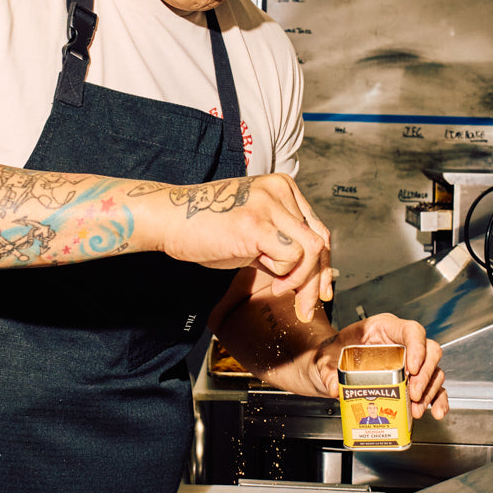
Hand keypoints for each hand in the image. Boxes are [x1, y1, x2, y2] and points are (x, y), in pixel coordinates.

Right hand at [154, 173, 331, 322]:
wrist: (169, 219)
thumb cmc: (205, 228)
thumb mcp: (253, 232)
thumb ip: (281, 243)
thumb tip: (312, 275)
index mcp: (283, 187)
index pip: (318, 229)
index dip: (324, 265)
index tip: (320, 291)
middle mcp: (279, 190)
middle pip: (319, 242)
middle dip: (316, 280)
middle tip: (305, 306)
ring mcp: (268, 204)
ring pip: (310, 251)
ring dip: (297, 279)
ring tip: (276, 287)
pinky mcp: (256, 223)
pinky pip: (291, 256)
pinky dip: (283, 275)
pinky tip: (266, 278)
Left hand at [313, 313, 448, 419]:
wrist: (329, 367)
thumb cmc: (332, 354)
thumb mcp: (324, 359)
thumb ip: (327, 370)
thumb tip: (334, 388)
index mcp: (382, 328)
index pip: (411, 330)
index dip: (417, 347)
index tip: (412, 368)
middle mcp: (400, 342)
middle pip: (429, 351)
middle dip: (425, 375)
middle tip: (412, 395)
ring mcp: (408, 360)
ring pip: (433, 370)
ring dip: (429, 391)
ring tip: (417, 409)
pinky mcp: (410, 379)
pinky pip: (431, 387)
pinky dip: (436, 399)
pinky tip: (436, 411)